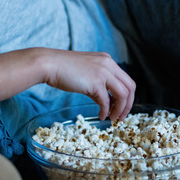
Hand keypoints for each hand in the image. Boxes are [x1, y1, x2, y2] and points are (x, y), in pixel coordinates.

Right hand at [0, 48, 135, 120]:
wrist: (49, 64)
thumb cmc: (63, 69)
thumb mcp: (86, 71)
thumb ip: (98, 82)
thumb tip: (106, 100)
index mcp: (107, 60)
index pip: (126, 79)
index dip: (127, 96)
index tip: (121, 107)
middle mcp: (109, 64)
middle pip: (130, 87)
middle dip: (128, 104)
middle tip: (121, 116)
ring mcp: (103, 72)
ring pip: (123, 95)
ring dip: (120, 109)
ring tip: (112, 118)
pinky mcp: (95, 83)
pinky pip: (106, 101)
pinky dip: (105, 111)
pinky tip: (101, 116)